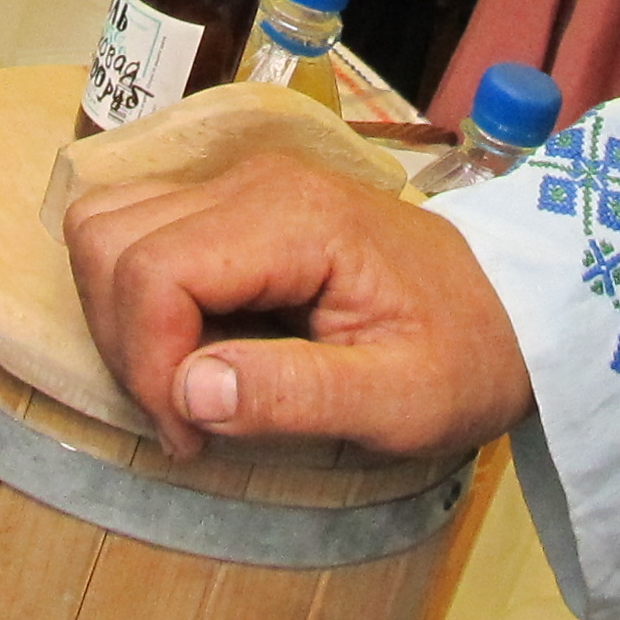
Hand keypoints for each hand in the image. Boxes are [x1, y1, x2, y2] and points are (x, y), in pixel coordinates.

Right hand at [63, 151, 531, 460]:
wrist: (514, 307)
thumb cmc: (467, 355)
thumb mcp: (404, 402)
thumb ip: (295, 396)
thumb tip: (188, 391)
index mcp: (294, 220)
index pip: (152, 271)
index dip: (148, 363)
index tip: (192, 437)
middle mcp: (251, 182)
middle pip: (108, 237)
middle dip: (122, 339)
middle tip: (184, 415)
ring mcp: (237, 184)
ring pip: (105, 224)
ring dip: (119, 314)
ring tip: (184, 382)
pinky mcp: (231, 204)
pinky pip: (136, 230)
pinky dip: (135, 295)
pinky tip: (192, 348)